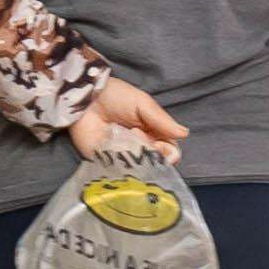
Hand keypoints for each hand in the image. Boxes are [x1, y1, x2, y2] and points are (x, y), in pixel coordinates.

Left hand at [70, 77, 187, 161]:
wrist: (84, 97)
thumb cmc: (115, 96)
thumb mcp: (142, 103)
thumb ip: (161, 120)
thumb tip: (185, 134)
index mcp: (153, 134)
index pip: (169, 151)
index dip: (168, 152)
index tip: (161, 145)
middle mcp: (140, 148)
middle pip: (156, 163)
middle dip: (152, 153)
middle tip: (138, 136)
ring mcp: (123, 157)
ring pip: (140, 169)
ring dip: (136, 155)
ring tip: (124, 137)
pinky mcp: (105, 162)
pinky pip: (119, 172)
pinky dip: (121, 165)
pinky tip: (115, 149)